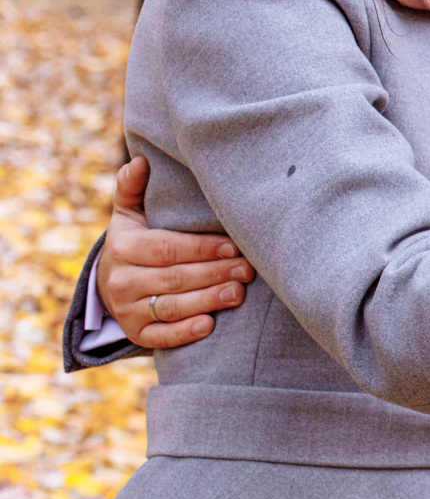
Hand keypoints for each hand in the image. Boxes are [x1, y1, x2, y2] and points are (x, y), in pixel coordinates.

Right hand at [97, 156, 254, 349]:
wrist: (110, 281)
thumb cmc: (135, 240)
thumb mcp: (130, 214)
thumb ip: (134, 188)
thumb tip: (141, 161)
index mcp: (123, 248)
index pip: (168, 249)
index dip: (204, 249)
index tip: (236, 247)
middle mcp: (120, 281)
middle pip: (175, 278)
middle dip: (215, 273)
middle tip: (249, 269)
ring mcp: (126, 310)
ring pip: (171, 307)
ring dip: (208, 300)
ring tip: (239, 292)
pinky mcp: (135, 333)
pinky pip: (160, 337)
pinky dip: (184, 333)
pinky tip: (209, 325)